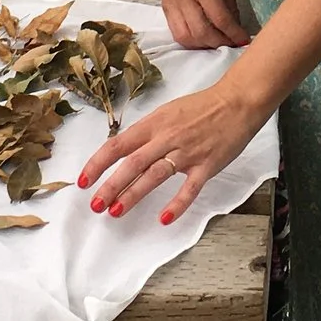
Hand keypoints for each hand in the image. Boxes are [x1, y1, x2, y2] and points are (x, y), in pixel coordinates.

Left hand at [78, 80, 266, 225]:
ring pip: (154, 176)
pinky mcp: (207, 165)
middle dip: (110, 186)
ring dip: (133, 195)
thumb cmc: (201, 107)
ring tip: (116, 212)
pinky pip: (189, 188)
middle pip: (131, 164)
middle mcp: (166, 138)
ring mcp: (186, 152)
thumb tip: (124, 150)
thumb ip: (147, 132)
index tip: (83, 181)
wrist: (237, 101)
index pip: (117, 145)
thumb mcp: (167, 112)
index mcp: (153, 124)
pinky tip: (164, 218)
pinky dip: (177, 204)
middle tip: (95, 205)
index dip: (97, 164)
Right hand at [157, 0, 247, 47]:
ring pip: (186, 37)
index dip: (234, 34)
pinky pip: (175, 31)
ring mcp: (171, 2)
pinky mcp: (165, 6)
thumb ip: (230, 3)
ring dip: (203, 45)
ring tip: (216, 41)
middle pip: (202, 32)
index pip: (220, 18)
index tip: (243, 40)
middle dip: (219, 43)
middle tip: (231, 43)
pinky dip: (190, 40)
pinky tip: (201, 37)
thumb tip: (235, 27)